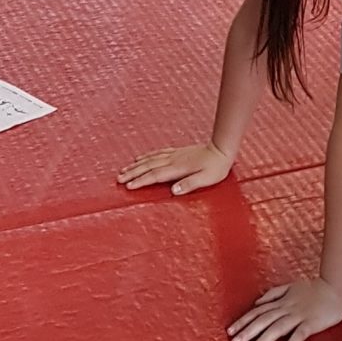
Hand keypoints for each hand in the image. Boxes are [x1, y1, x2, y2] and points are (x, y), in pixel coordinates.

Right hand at [117, 141, 231, 195]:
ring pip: (150, 159)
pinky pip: (157, 153)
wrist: (222, 149)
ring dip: (136, 165)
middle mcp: (173, 160)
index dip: (141, 181)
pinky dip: (147, 156)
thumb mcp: (206, 179)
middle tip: (119, 178)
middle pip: (148, 166)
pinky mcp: (177, 152)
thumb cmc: (216, 167)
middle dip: (132, 172)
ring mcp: (174, 155)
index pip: (155, 175)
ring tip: (124, 169)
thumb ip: (189, 184)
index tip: (128, 186)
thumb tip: (173, 191)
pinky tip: (141, 158)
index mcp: (178, 168)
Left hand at [228, 277, 341, 340]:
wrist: (336, 289)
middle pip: (264, 320)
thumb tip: (256, 303)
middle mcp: (287, 308)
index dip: (243, 321)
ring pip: (278, 328)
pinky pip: (300, 334)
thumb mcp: (291, 287)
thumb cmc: (314, 289)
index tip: (230, 331)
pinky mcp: (312, 323)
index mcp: (281, 301)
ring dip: (264, 339)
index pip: (258, 311)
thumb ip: (273, 294)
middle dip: (248, 332)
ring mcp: (299, 315)